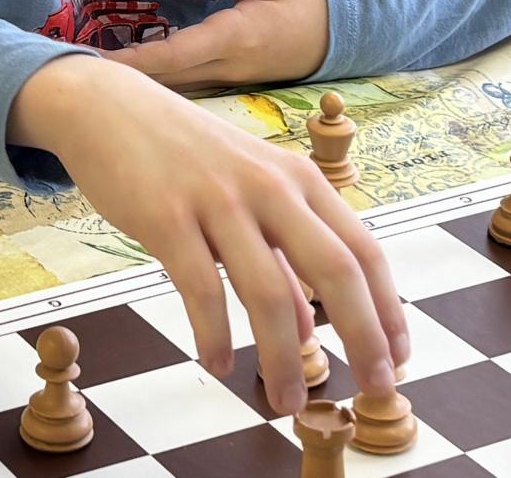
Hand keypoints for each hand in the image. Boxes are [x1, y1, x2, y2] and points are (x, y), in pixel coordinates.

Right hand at [9, 54, 409, 414]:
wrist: (112, 108)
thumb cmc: (187, 156)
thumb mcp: (250, 194)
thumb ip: (282, 258)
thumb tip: (307, 329)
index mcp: (299, 179)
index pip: (364, 250)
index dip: (388, 309)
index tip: (398, 360)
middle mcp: (270, 186)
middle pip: (336, 270)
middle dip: (363, 337)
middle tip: (373, 391)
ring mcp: (220, 201)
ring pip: (268, 293)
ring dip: (283, 358)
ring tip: (287, 403)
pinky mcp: (168, 217)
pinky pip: (201, 289)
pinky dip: (214, 336)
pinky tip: (219, 365)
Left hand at [109, 0, 333, 88]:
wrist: (348, 32)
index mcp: (233, 38)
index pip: (169, 58)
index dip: (128, 65)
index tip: (89, 67)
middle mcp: (228, 67)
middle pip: (165, 84)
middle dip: (122, 84)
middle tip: (75, 78)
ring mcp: (233, 80)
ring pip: (177, 92)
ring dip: (140, 91)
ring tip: (97, 83)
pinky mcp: (236, 82)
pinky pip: (192, 90)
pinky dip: (162, 90)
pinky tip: (139, 86)